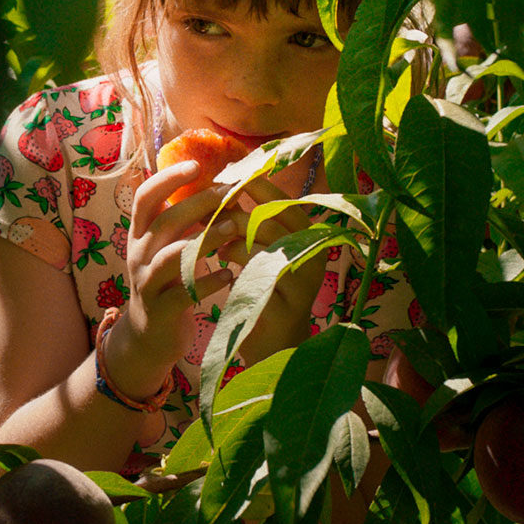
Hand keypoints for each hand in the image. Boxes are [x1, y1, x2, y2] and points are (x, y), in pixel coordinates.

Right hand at [101, 160, 240, 398]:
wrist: (149, 336)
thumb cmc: (167, 282)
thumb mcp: (167, 247)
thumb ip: (185, 222)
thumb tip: (223, 186)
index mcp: (140, 234)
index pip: (145, 197)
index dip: (167, 179)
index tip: (196, 165)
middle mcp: (138, 254)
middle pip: (164, 221)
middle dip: (198, 203)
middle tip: (230, 192)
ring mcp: (147, 282)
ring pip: (172, 255)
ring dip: (205, 238)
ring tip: (235, 227)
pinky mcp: (160, 310)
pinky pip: (184, 293)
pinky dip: (209, 281)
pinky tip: (230, 274)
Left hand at [219, 175, 330, 361]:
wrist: (274, 345)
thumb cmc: (263, 291)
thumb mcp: (257, 250)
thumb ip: (245, 220)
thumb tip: (222, 182)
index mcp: (309, 237)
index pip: (283, 201)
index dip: (255, 187)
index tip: (225, 178)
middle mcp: (314, 255)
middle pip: (273, 220)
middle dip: (236, 215)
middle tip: (209, 216)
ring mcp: (304, 282)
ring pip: (263, 247)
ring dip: (232, 244)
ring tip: (218, 249)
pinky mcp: (289, 306)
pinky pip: (257, 279)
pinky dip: (235, 272)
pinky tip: (224, 273)